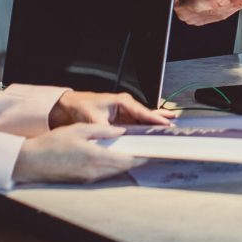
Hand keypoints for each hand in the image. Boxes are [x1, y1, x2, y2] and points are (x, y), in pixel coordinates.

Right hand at [13, 124, 144, 183]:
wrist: (30, 162)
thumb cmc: (52, 144)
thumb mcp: (80, 129)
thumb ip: (103, 131)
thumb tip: (121, 132)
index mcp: (95, 158)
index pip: (126, 160)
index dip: (142, 157)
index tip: (153, 152)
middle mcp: (94, 172)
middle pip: (123, 168)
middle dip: (136, 160)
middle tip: (147, 151)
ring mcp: (88, 178)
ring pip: (114, 173)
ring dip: (125, 164)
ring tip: (135, 153)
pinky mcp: (82, 180)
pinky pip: (104, 175)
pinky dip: (113, 167)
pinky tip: (115, 158)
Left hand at [48, 90, 172, 128]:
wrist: (68, 106)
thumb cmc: (80, 107)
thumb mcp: (93, 119)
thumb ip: (106, 129)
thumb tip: (115, 139)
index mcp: (122, 102)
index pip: (142, 112)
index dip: (154, 119)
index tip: (165, 124)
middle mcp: (126, 106)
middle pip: (147, 114)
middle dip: (160, 118)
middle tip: (173, 123)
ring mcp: (124, 113)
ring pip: (143, 119)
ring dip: (155, 123)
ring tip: (170, 124)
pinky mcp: (120, 120)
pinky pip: (136, 124)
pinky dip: (146, 127)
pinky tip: (155, 130)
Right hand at [171, 0, 241, 26]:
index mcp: (179, 3)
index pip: (199, 5)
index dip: (214, 3)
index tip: (227, 0)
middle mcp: (186, 14)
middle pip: (213, 11)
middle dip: (233, 4)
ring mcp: (194, 18)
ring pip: (219, 14)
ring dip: (236, 7)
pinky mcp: (203, 18)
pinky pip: (220, 15)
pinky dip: (232, 8)